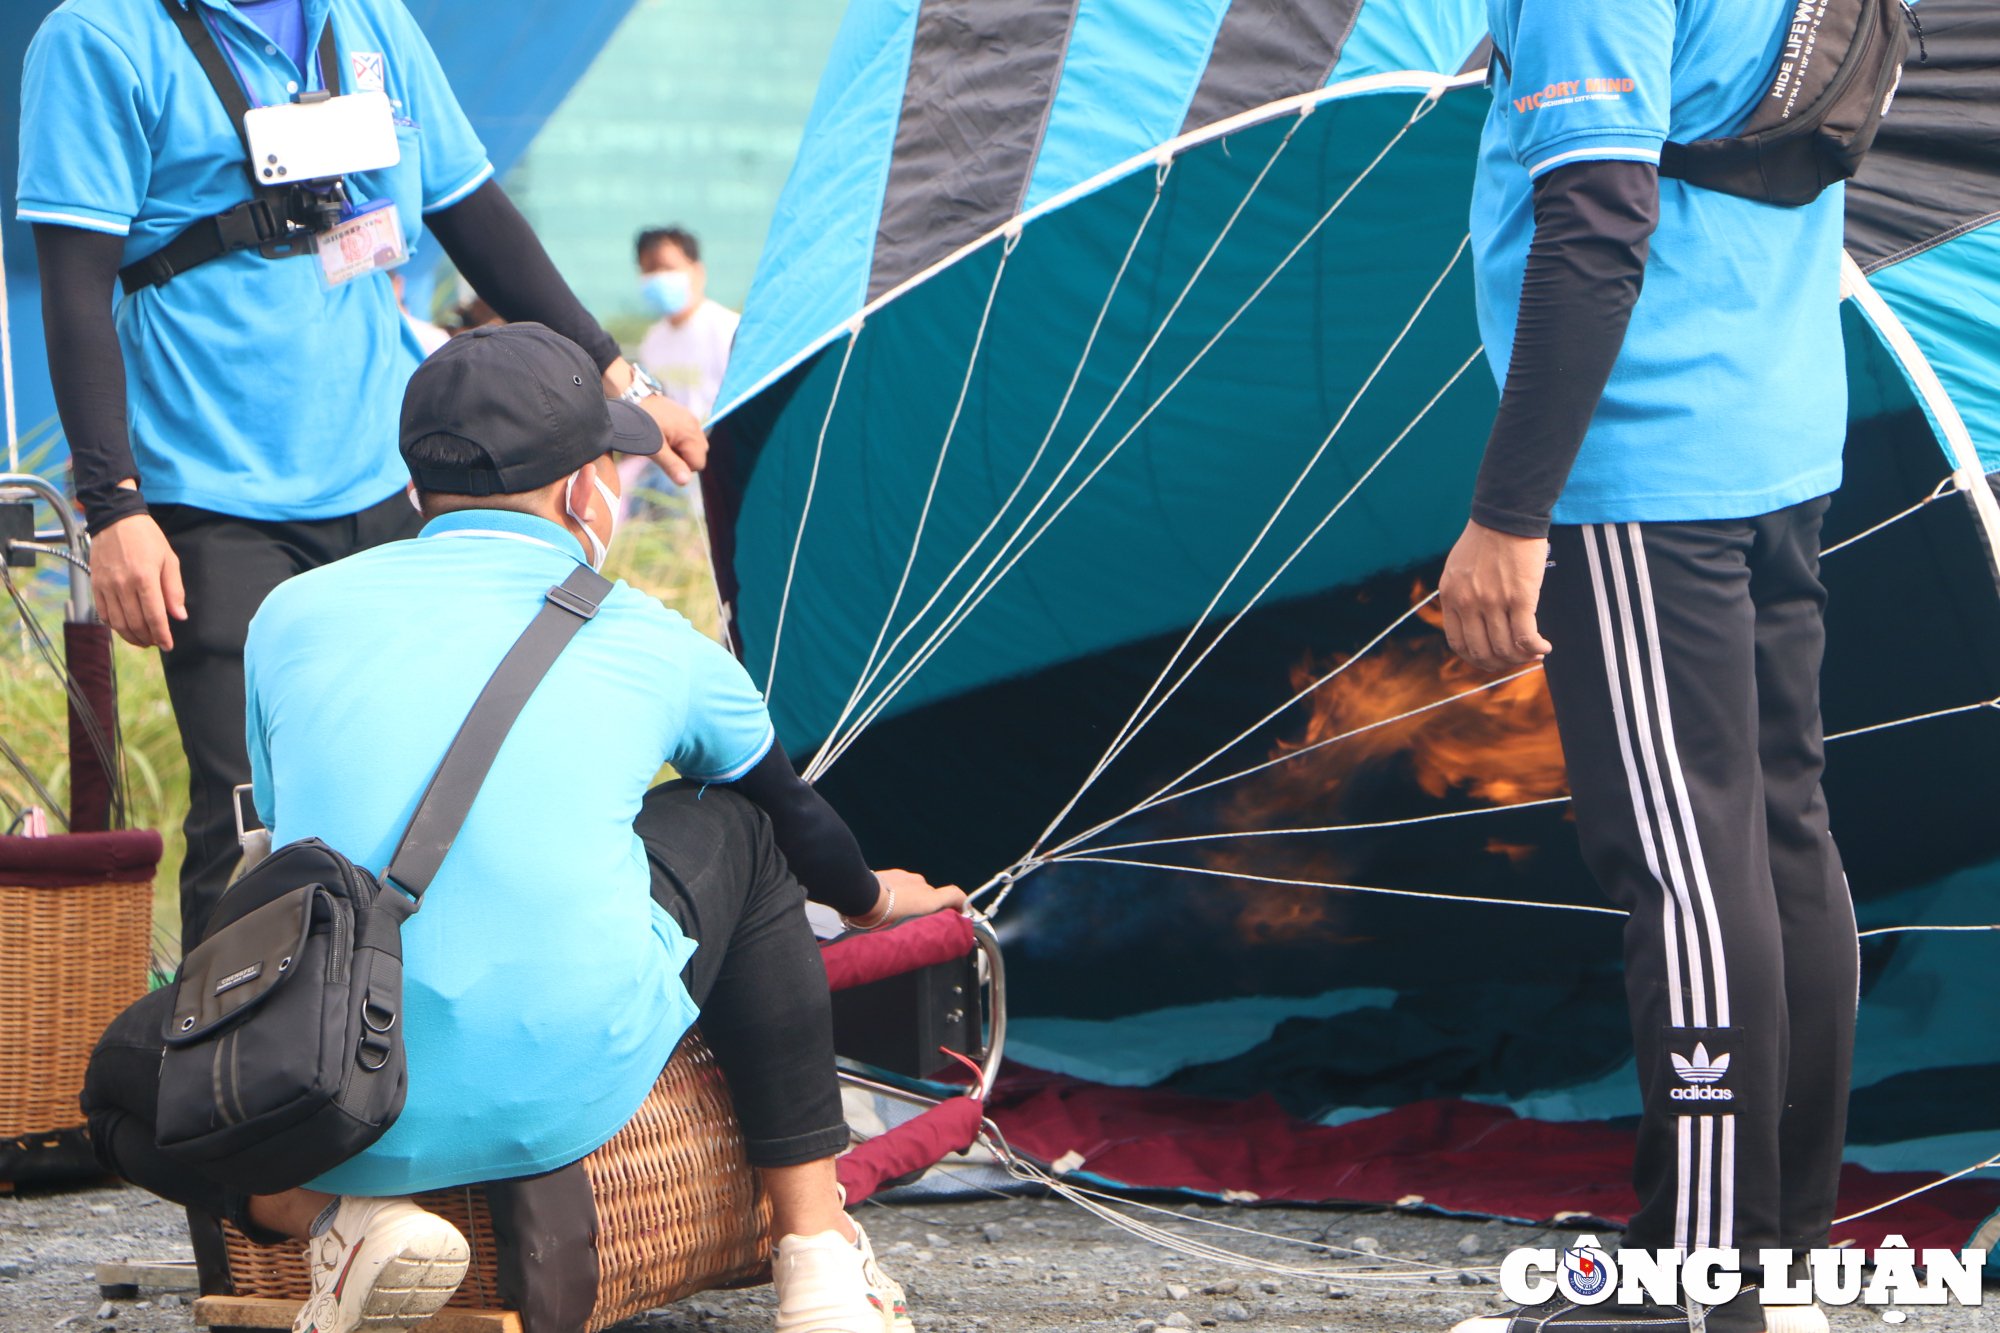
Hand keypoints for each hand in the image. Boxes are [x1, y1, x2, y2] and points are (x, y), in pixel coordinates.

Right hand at [91, 510, 186, 649]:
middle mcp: (122, 584)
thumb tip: (179, 616)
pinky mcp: (95, 585)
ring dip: (131, 636)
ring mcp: (106, 586)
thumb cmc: (146, 538)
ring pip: (117, 622)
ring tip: (143, 640)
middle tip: (157, 643)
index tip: (168, 645)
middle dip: (148, 639)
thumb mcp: (169, 559)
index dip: (162, 635)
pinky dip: (114, 625)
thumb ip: (174, 589)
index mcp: (144, 578)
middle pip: (135, 623)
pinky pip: (103, 613)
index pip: (154, 616)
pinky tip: (124, 627)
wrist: (115, 520)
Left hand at [603, 358, 707, 485]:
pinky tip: (665, 434)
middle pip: (699, 455)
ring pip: (695, 446)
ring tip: (663, 441)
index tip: (665, 458)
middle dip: (683, 458)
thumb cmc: (640, 423)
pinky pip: (689, 435)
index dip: (682, 467)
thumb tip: (685, 482)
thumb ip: (671, 465)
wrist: (632, 395)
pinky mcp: (685, 415)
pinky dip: (680, 439)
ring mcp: (691, 419)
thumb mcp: (653, 447)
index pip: (698, 464)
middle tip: (663, 450)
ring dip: (681, 449)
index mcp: (690, 433)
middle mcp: (695, 425)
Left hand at [856, 868, 968, 925]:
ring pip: (915, 890)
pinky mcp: (893, 872)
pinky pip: (901, 883)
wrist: (860, 895)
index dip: (961, 903)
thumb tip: (928, 932)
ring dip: (910, 900)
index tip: (960, 913)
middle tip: (914, 924)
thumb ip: (922, 929)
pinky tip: (885, 903)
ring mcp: (907, 877)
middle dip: (927, 909)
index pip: (956, 895)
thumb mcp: (906, 932)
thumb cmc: (883, 918)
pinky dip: (898, 892)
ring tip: (894, 914)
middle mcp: (923, 885)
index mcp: (930, 900)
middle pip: (932, 897)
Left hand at [1438, 518, 1551, 672]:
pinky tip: (1544, 648)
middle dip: (1501, 663)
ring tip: (1534, 653)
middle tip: (1516, 659)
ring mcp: (1492, 602)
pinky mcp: (1519, 598)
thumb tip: (1474, 623)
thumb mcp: (1458, 569)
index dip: (1476, 658)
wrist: (1507, 514)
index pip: (1458, 643)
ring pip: (1505, 649)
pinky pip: (1526, 637)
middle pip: (1482, 652)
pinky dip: (1536, 649)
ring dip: (1521, 658)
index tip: (1492, 659)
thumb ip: (1461, 595)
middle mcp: (1467, 603)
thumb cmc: (1487, 538)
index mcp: (1450, 597)